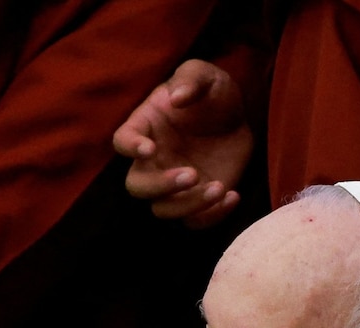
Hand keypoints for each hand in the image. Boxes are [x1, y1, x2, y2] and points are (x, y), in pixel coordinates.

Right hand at [113, 59, 253, 228]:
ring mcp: (171, 185)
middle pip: (137, 186)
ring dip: (188, 205)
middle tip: (192, 174)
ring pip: (163, 209)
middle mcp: (151, 161)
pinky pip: (194, 221)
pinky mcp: (195, 200)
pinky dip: (211, 216)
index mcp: (145, 128)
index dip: (130, 148)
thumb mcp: (205, 75)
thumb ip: (191, 79)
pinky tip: (232, 195)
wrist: (236, 118)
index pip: (123, 140)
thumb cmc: (212, 93)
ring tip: (219, 187)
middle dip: (161, 185)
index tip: (149, 148)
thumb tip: (177, 97)